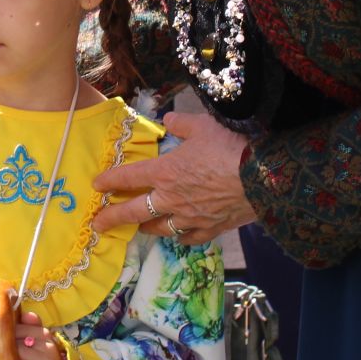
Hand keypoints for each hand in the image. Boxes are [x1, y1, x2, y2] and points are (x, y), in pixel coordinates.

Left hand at [92, 112, 256, 244]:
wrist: (263, 176)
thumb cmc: (230, 146)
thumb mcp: (202, 126)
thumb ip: (181, 124)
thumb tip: (169, 121)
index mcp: (164, 172)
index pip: (128, 177)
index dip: (110, 181)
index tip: (97, 185)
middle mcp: (171, 199)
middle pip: (133, 212)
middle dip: (112, 217)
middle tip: (98, 224)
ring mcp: (190, 218)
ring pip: (159, 229)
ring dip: (145, 228)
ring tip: (138, 228)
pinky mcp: (210, 229)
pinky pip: (187, 238)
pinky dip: (179, 237)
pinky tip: (177, 235)